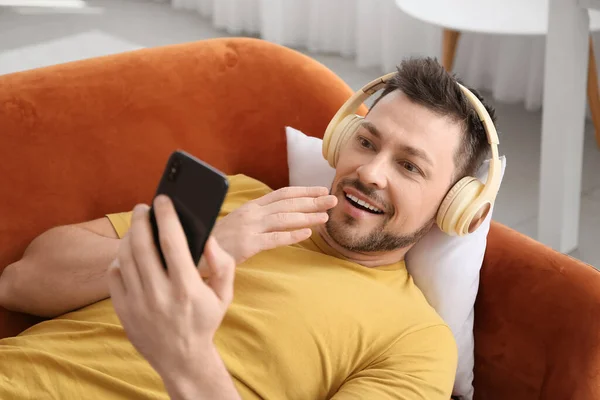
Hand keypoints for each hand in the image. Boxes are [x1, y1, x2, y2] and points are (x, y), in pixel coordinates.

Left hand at [106, 195, 234, 379]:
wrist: (181, 359)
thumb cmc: (204, 320)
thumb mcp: (224, 293)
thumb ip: (222, 263)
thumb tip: (207, 236)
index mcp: (187, 288)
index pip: (172, 241)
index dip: (166, 215)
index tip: (163, 199)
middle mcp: (159, 294)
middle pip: (142, 244)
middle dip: (141, 219)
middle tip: (143, 207)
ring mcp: (138, 303)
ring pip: (125, 257)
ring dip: (129, 235)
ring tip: (137, 225)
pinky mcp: (123, 310)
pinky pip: (114, 275)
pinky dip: (119, 258)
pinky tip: (129, 252)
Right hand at [211, 186, 336, 264]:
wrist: (194, 253)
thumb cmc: (218, 241)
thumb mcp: (239, 223)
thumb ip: (258, 217)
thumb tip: (281, 213)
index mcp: (251, 206)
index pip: (282, 194)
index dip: (303, 191)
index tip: (321, 190)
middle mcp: (252, 213)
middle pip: (287, 203)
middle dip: (312, 200)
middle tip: (333, 199)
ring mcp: (249, 228)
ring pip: (284, 219)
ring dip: (307, 216)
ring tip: (325, 217)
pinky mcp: (247, 245)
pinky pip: (274, 239)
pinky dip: (292, 235)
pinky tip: (307, 234)